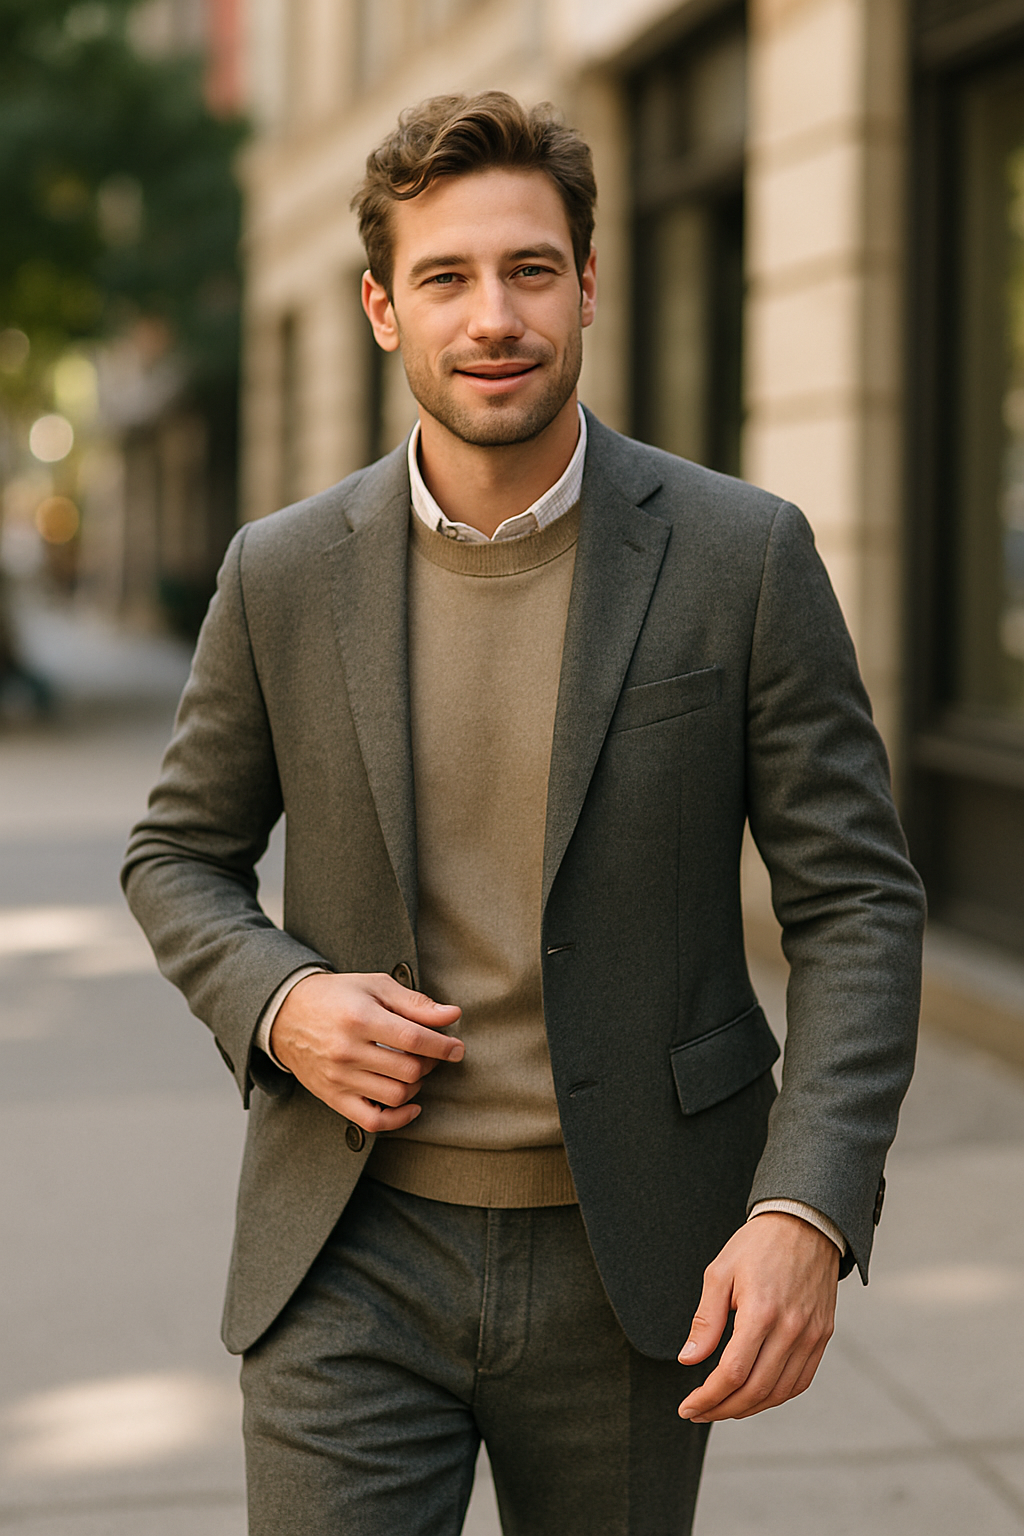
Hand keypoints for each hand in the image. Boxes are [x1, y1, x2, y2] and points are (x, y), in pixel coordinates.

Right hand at [270, 971, 462, 1130]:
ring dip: (416, 1086)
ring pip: (396, 1096)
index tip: (456, 1048)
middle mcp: (348, 1051)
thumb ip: (415, 1003)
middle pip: (409, 1070)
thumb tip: (452, 1015)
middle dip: (430, 1063)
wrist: (286, 1014)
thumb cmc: (337, 996)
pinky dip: (398, 1119)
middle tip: (430, 1053)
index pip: (414, 1039)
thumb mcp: (375, 987)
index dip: (443, 1046)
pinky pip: (373, 1121)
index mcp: (360, 1018)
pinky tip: (410, 1104)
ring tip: (414, 1069)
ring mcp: (340, 1078)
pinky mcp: (333, 1097)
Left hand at [677, 1212, 838, 1422]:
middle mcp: (791, 1328)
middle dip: (723, 1408)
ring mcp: (811, 1335)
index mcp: (761, 1311)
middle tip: (699, 1412)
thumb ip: (706, 1320)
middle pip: (756, 1390)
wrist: (804, 1223)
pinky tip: (756, 1395)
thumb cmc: (757, 1245)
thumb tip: (689, 1359)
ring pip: (779, 1391)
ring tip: (723, 1407)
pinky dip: (777, 1396)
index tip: (687, 1406)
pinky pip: (801, 1380)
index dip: (707, 1397)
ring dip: (749, 1408)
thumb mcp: (720, 1272)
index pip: (732, 1373)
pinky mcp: (823, 1335)